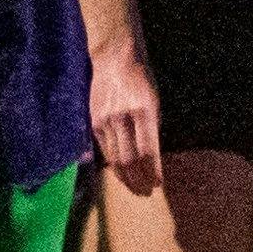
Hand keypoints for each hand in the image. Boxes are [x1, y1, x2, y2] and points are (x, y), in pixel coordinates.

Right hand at [88, 38, 163, 202]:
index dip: (153, 171)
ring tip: (135, 189)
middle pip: (131, 159)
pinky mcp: (95, 121)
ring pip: (116, 159)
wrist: (114, 58)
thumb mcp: (154, 100)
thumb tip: (152, 157)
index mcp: (144, 111)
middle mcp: (124, 117)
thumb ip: (152, 128)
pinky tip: (120, 174)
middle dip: (139, 180)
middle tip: (146, 193)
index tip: (158, 184)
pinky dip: (113, 165)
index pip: (149, 151)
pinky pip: (104, 149)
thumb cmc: (140, 79)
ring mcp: (107, 120)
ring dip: (126, 178)